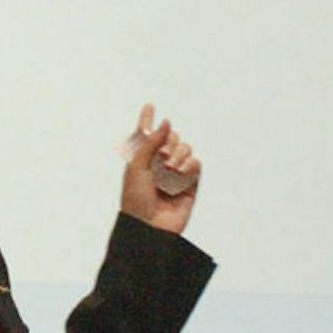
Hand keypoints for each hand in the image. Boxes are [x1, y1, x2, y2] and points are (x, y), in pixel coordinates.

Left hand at [118, 103, 199, 234]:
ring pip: (185, 149)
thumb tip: (166, 122)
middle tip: (162, 157)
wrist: (149, 225)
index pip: (146, 135)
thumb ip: (151, 142)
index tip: (149, 106)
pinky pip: (196, 165)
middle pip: (171, 138)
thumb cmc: (136, 197)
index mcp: (142, 158)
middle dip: (168, 142)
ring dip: (179, 154)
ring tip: (171, 168)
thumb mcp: (137, 166)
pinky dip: (190, 165)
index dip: (147, 120)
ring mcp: (175, 173)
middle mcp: (159, 163)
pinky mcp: (190, 184)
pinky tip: (181, 172)